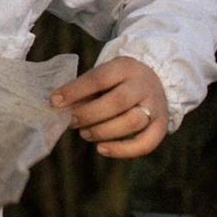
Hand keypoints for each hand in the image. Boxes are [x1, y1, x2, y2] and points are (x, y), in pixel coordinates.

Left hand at [49, 55, 168, 158]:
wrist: (157, 80)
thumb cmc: (119, 81)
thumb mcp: (104, 76)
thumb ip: (85, 90)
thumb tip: (61, 108)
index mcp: (125, 67)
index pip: (99, 78)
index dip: (75, 91)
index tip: (54, 101)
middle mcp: (143, 85)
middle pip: (117, 102)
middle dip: (89, 114)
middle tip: (71, 122)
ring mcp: (156, 106)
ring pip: (132, 122)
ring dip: (103, 131)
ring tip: (85, 134)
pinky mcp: (161, 126)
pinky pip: (146, 144)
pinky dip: (122, 150)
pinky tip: (102, 149)